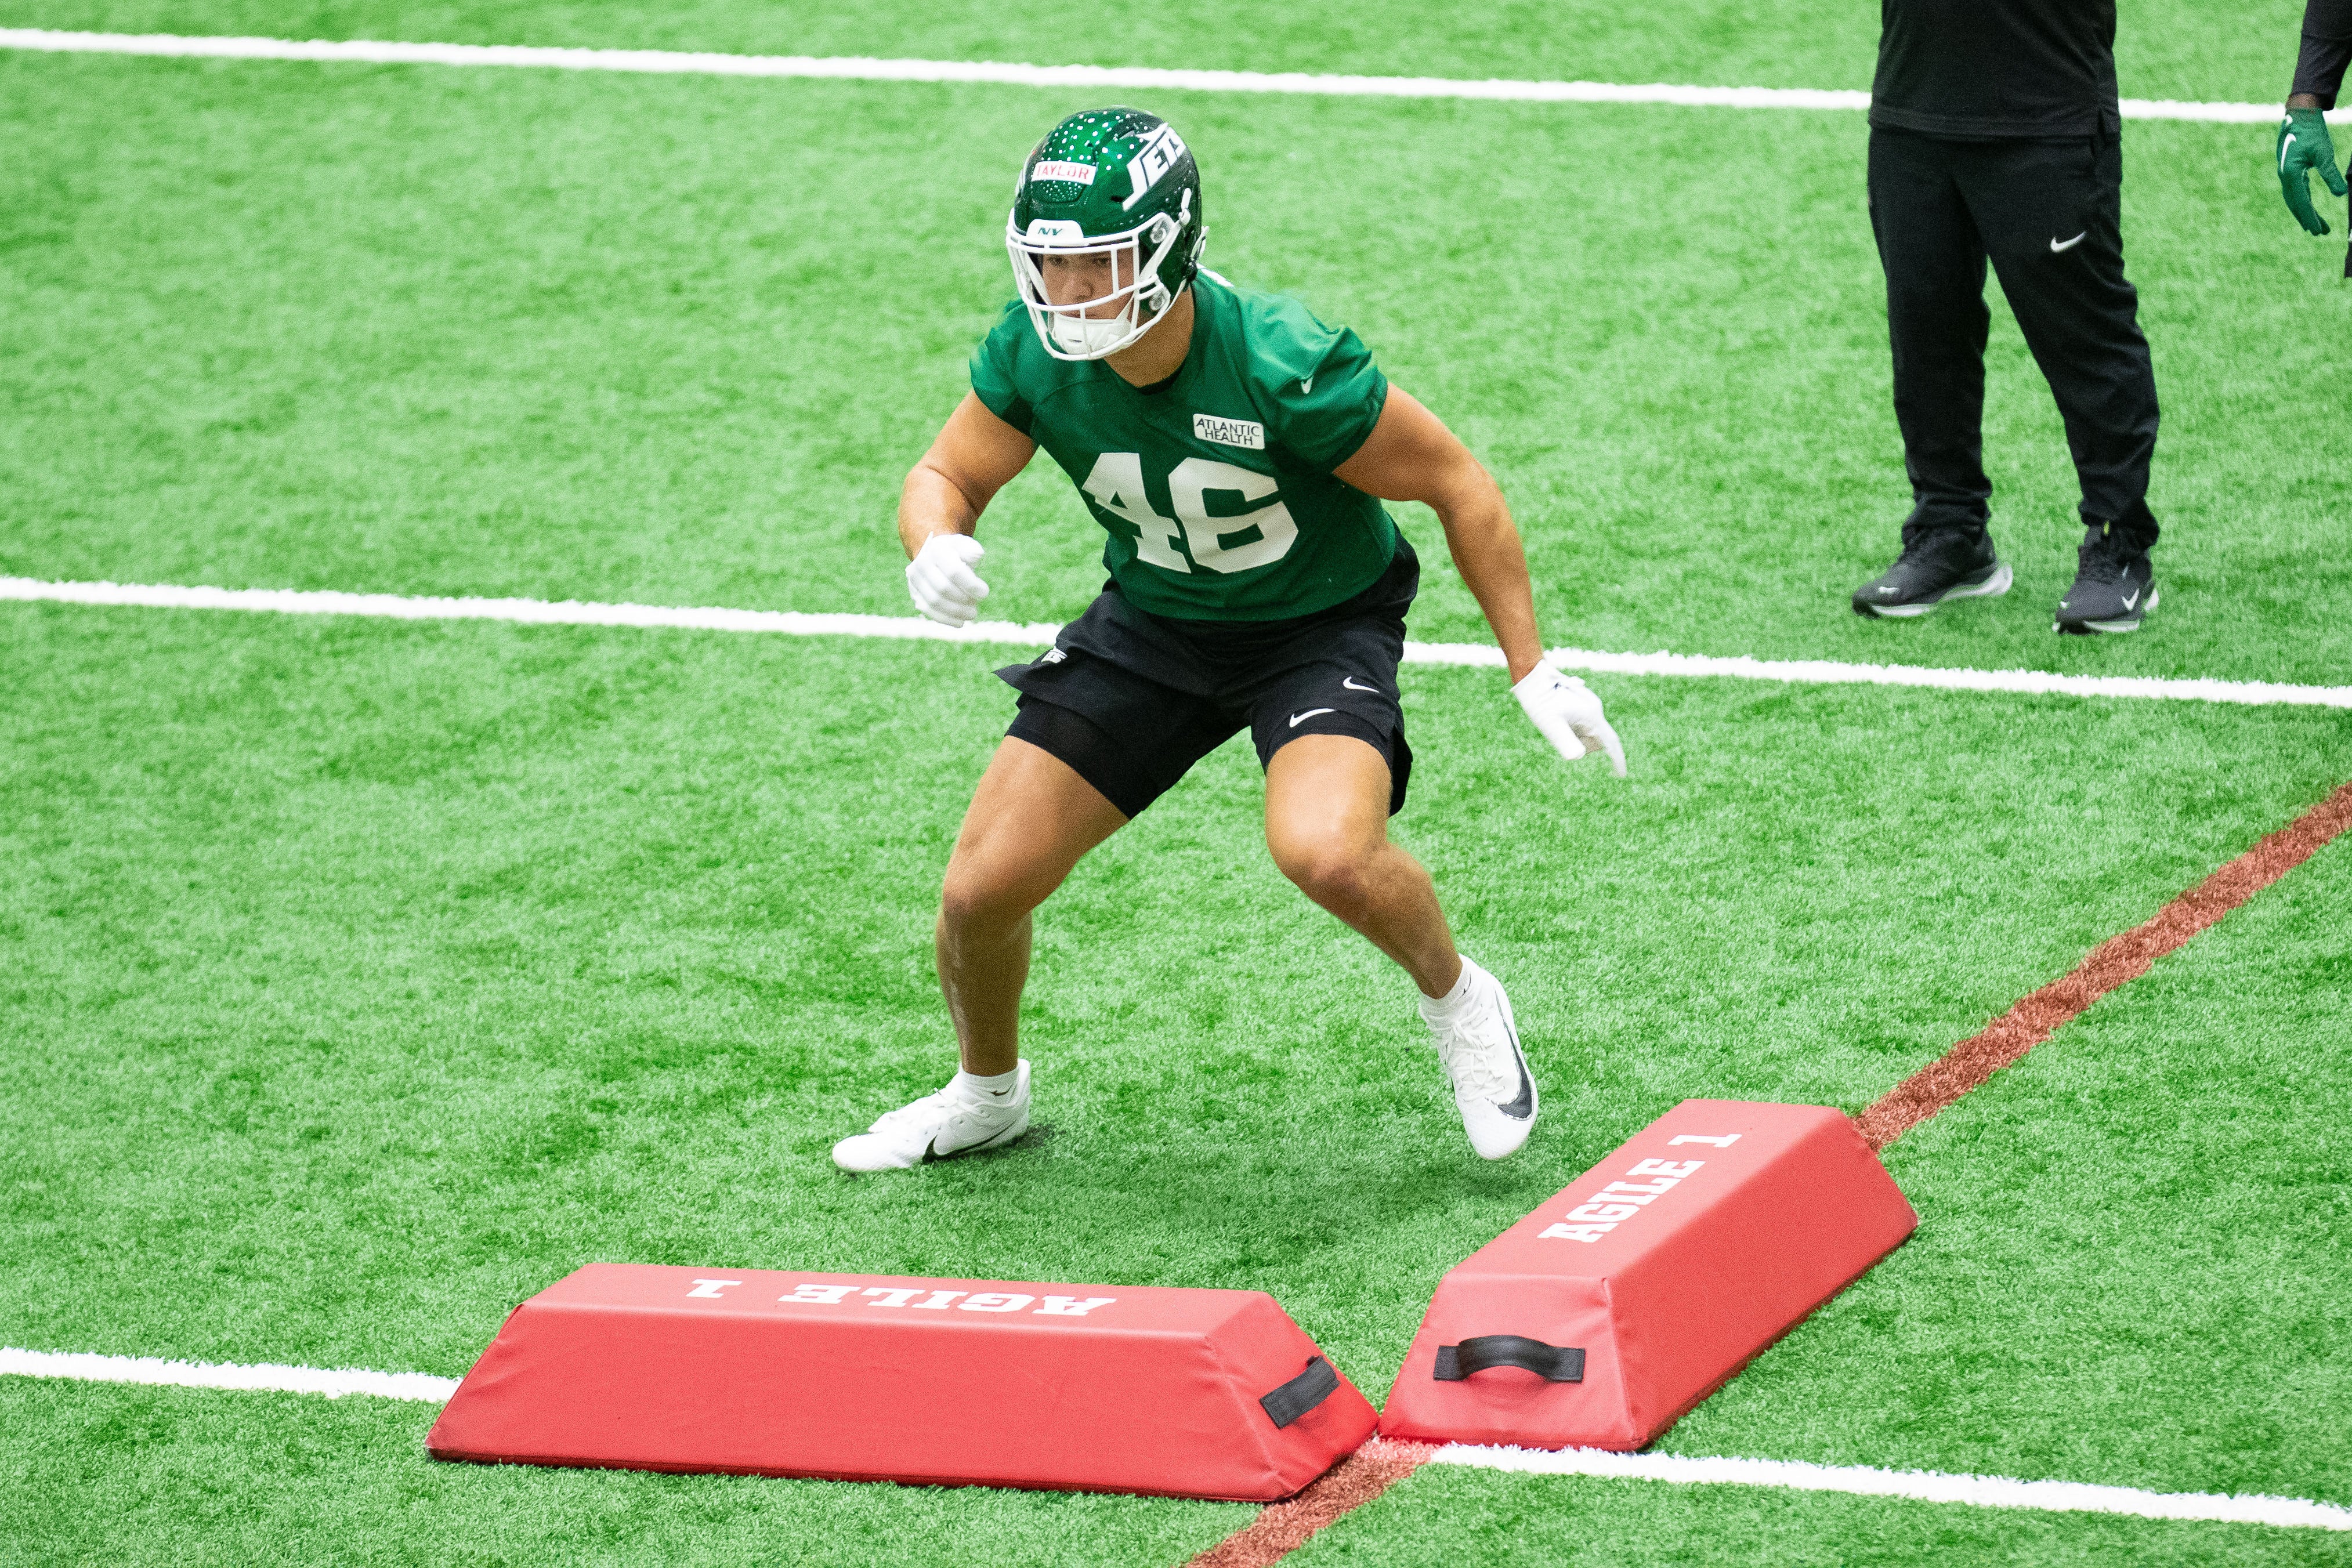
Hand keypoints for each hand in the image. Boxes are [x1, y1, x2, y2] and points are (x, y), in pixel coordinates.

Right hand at [906, 532, 989, 626]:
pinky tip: (960, 622)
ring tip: (972, 613)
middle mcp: (921, 564)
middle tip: (976, 604)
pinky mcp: (915, 594)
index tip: (984, 593)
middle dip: (964, 600)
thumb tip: (976, 557)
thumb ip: (972, 550)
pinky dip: (946, 619)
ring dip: (956, 612)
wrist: (934, 556)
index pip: (954, 571)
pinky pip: (928, 611)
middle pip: (943, 588)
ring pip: (935, 602)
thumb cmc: (955, 552)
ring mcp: (915, 580)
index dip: (971, 585)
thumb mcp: (965, 545)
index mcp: (936, 550)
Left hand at [1512, 662, 1625, 776]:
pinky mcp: (1581, 705)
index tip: (1622, 775)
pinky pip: (1581, 725)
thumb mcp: (1550, 725)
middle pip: (1596, 739)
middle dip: (1582, 744)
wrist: (1533, 678)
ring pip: (1588, 732)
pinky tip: (1556, 717)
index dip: (1617, 760)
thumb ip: (1564, 741)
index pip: (1611, 742)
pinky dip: (1571, 728)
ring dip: (1575, 735)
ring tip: (1556, 721)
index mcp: (1592, 716)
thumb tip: (1577, 757)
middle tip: (1559, 731)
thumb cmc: (1540, 701)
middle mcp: (1595, 710)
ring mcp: (1589, 706)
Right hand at [2279, 107, 2346, 235]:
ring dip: (2305, 213)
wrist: (2298, 116)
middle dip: (2308, 219)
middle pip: (2296, 204)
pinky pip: (2296, 191)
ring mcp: (2286, 174)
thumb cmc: (2312, 132)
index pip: (2301, 202)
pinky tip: (2309, 208)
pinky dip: (2303, 202)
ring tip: (2316, 226)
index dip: (2310, 217)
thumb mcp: (2324, 153)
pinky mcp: (2290, 170)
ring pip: (2295, 199)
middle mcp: (2285, 177)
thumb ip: (2331, 174)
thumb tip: (2341, 194)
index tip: (2318, 231)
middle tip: (2321, 233)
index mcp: (2290, 173)